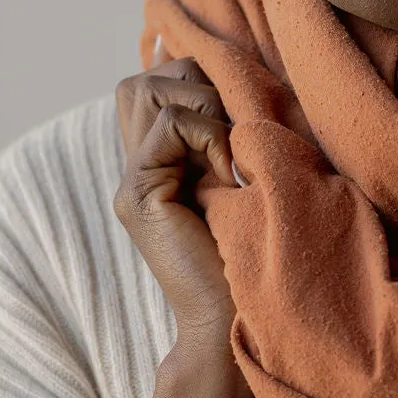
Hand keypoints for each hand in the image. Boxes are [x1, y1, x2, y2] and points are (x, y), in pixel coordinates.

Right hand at [114, 38, 266, 397]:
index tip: (235, 103)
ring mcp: (133, 181)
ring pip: (144, 91)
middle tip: (232, 130)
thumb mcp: (249, 180)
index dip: (189, 76)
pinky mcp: (139, 196)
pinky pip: (170, 126)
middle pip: (139, 82)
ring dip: (201, 106)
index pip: (149, 84)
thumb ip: (235, 138)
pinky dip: (208, 134)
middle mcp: (138, 169)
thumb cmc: (265, 253)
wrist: (242, 320)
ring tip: (231, 153)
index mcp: (161, 163)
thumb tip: (243, 79)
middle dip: (191, 84)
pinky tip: (230, 171)